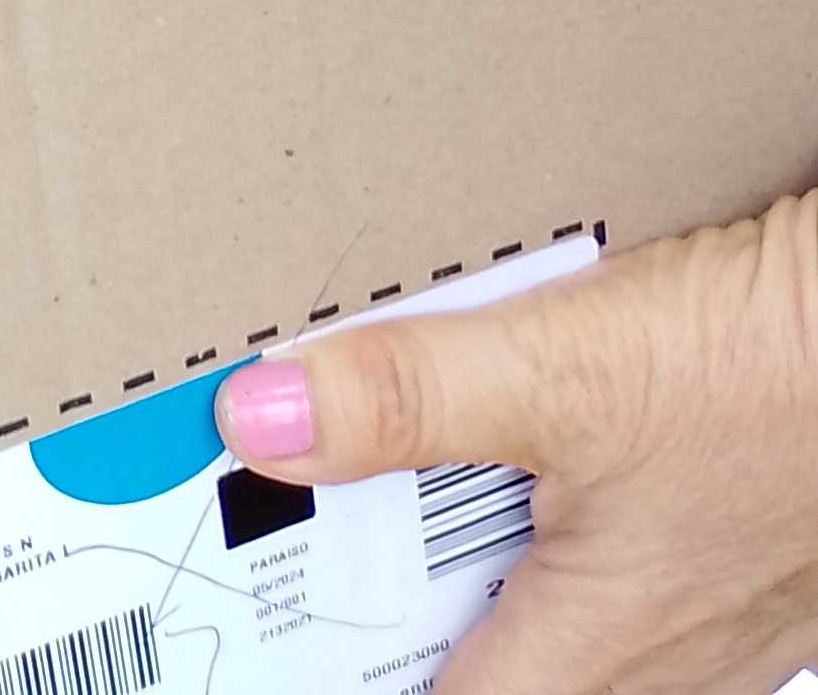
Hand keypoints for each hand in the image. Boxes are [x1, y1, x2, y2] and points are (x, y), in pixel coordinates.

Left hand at [215, 194, 817, 694]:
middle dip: (419, 626)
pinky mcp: (768, 561)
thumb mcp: (563, 364)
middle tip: (336, 557)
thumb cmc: (774, 367)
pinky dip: (586, 541)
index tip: (289, 640)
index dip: (366, 673)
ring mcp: (731, 617)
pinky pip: (652, 584)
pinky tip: (572, 469)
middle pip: (512, 674)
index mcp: (601, 643)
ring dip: (510, 582)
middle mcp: (671, 656)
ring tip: (436, 504)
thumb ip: (408, 397)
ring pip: (587, 635)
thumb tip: (262, 421)